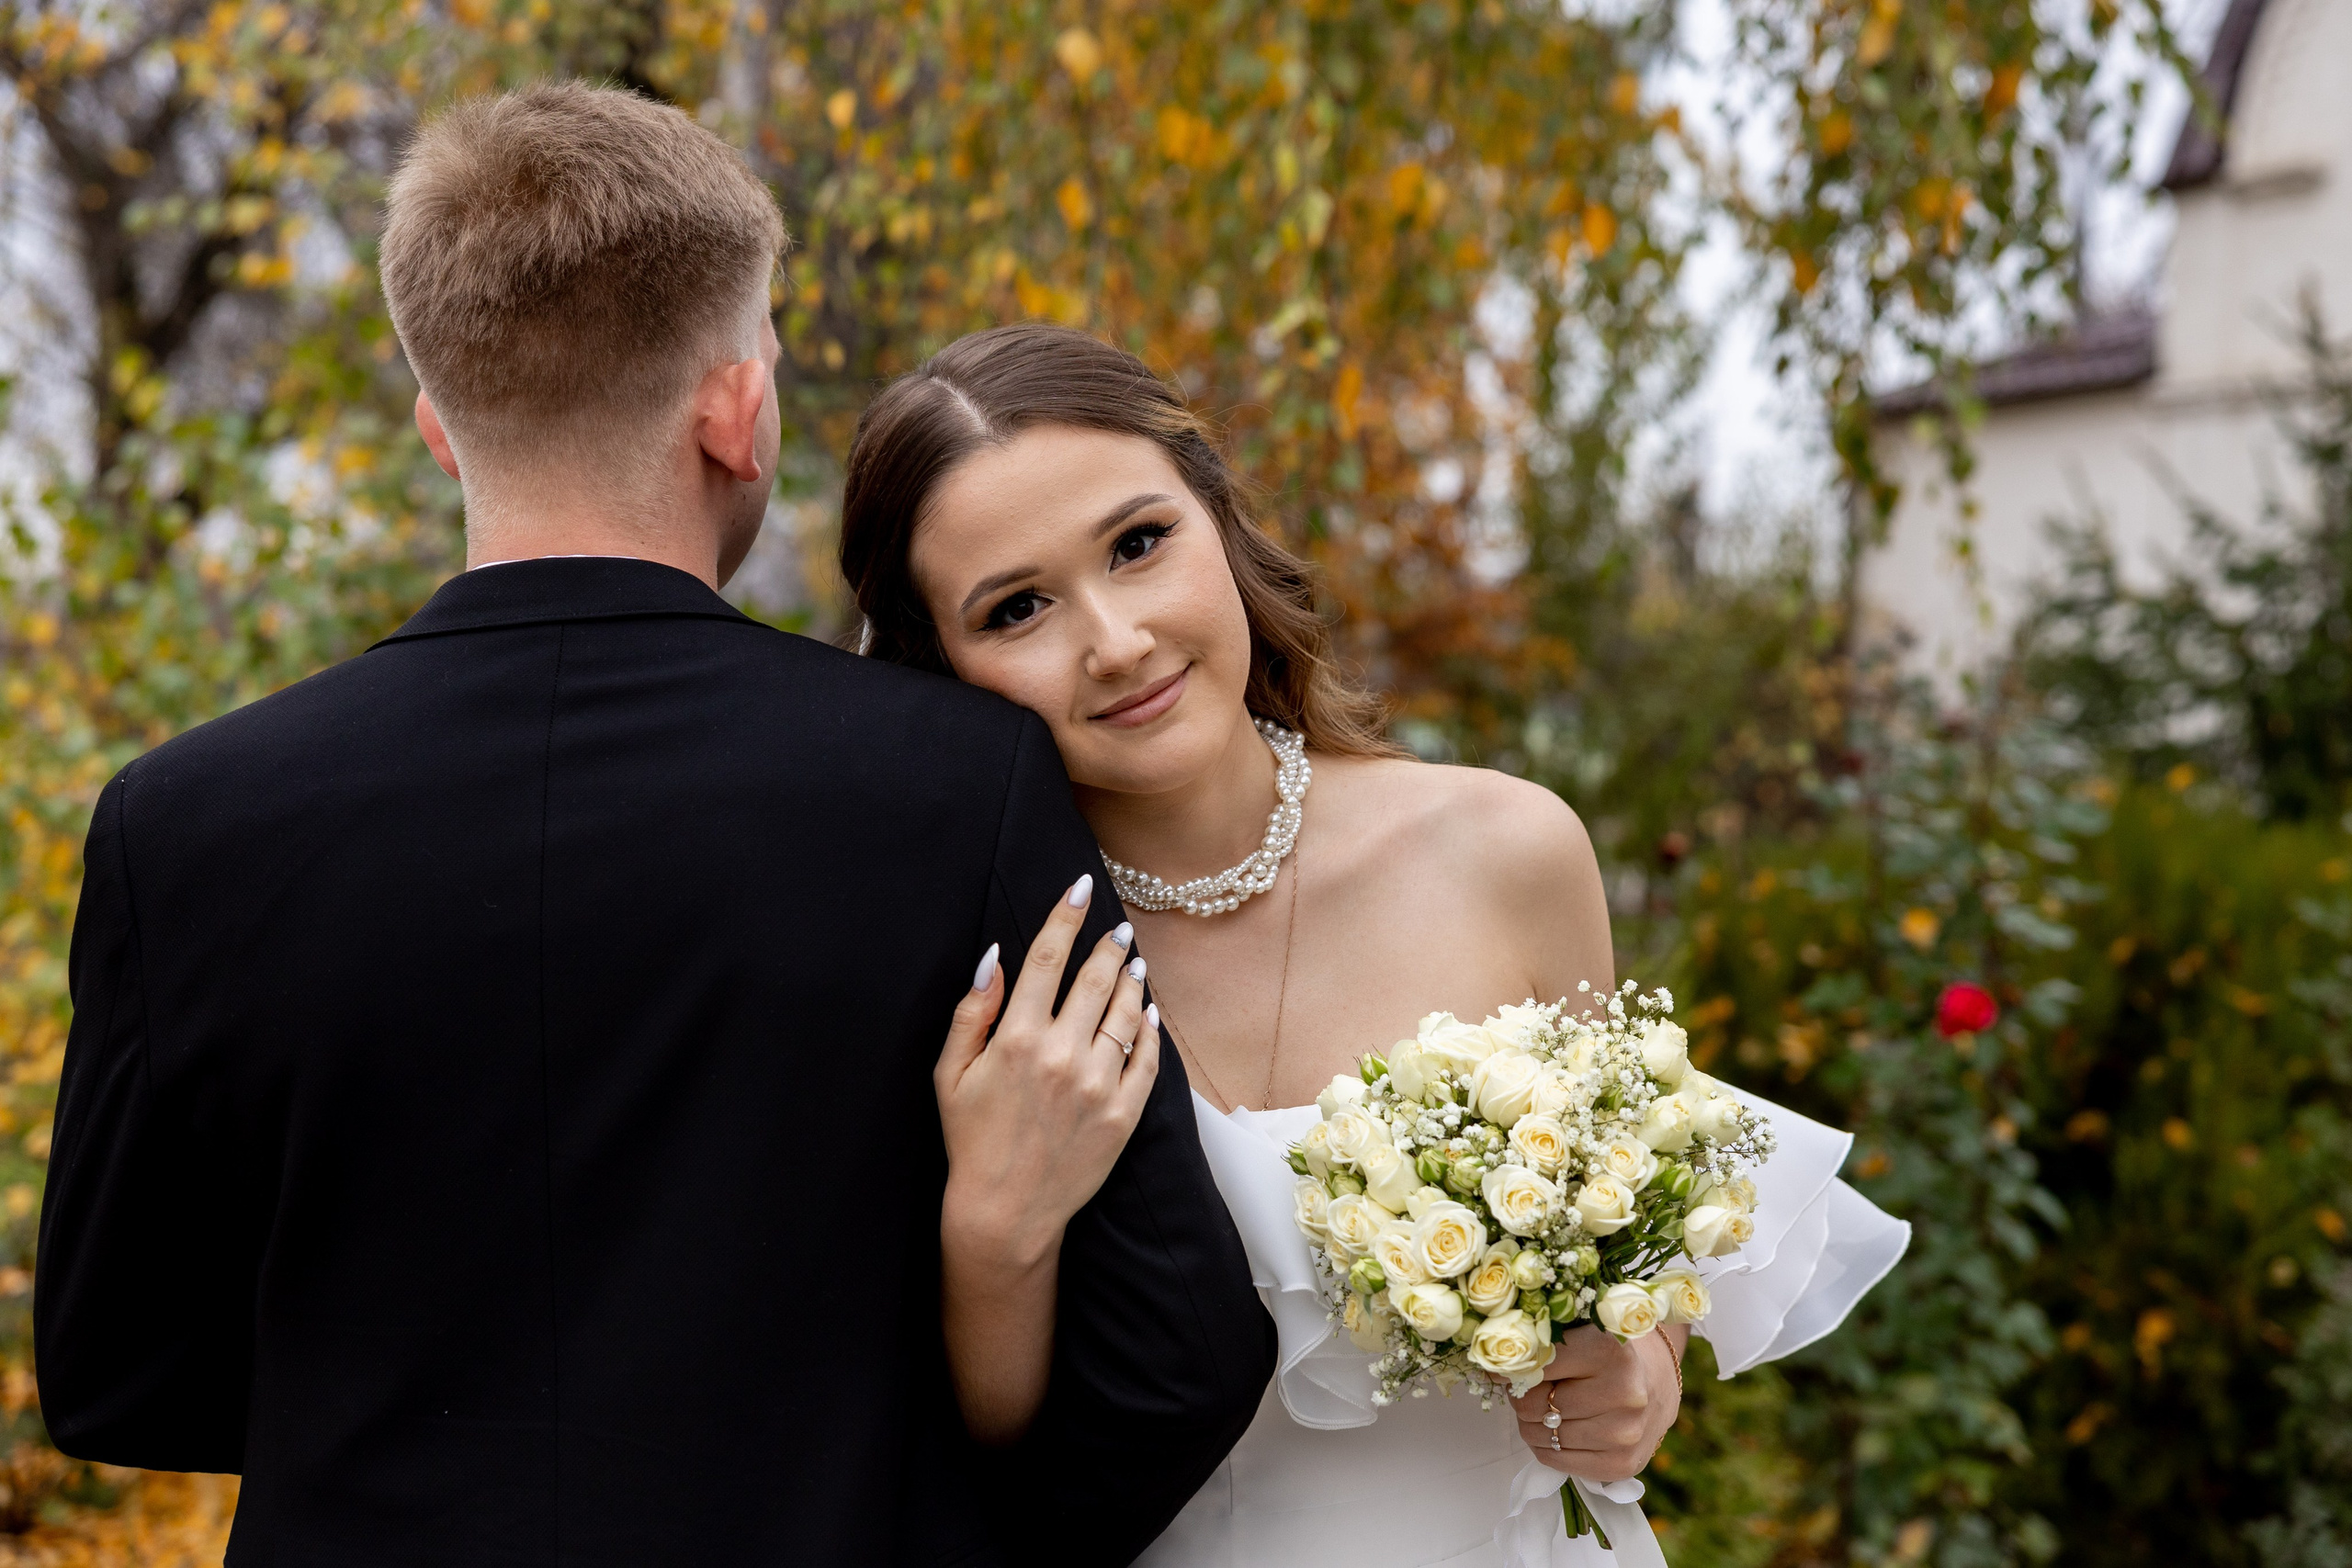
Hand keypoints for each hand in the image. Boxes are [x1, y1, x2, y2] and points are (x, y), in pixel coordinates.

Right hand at [937, 873, 1159, 1260]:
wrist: (1005, 1212)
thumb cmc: (970, 1139)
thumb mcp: (949, 1073)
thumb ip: (973, 1012)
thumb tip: (995, 957)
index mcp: (1016, 1039)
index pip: (1047, 958)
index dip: (1065, 916)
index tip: (1080, 887)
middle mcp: (1061, 1055)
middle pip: (1097, 978)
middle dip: (1110, 944)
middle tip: (1118, 928)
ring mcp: (1098, 1086)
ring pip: (1128, 1013)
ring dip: (1133, 981)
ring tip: (1133, 964)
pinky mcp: (1123, 1116)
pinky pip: (1147, 1060)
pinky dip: (1151, 1030)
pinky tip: (1149, 1013)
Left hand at [1508, 1324, 1683, 1480]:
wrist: (1655, 1381)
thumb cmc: (1605, 1352)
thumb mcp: (1577, 1331)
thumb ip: (1536, 1343)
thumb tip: (1488, 1363)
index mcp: (1608, 1349)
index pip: (1532, 1364)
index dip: (1511, 1365)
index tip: (1506, 1364)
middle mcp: (1623, 1393)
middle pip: (1533, 1404)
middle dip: (1521, 1396)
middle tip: (1531, 1388)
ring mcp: (1625, 1433)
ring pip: (1541, 1435)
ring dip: (1531, 1423)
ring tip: (1546, 1407)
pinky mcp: (1622, 1465)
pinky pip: (1555, 1461)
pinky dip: (1544, 1446)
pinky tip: (1557, 1429)